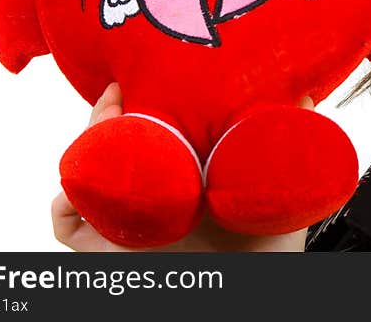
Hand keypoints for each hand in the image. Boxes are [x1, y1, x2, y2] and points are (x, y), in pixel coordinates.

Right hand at [51, 83, 311, 250]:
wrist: (249, 291)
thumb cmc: (263, 249)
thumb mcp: (280, 189)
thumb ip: (290, 144)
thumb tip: (307, 98)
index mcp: (180, 177)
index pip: (144, 134)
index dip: (133, 105)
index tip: (136, 80)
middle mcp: (148, 197)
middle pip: (107, 148)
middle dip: (101, 116)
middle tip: (114, 95)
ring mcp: (124, 222)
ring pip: (83, 177)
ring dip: (82, 148)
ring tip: (102, 127)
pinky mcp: (106, 252)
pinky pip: (66, 225)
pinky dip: (63, 203)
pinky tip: (81, 186)